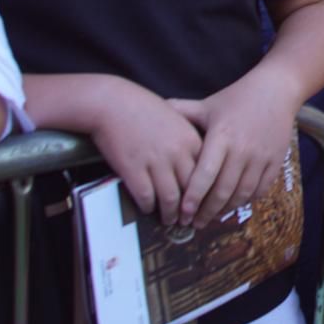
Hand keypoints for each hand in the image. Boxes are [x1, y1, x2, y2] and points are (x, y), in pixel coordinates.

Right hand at [89, 81, 203, 225]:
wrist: (114, 102)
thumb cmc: (144, 109)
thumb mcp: (177, 120)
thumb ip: (188, 141)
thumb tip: (196, 166)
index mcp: (192, 140)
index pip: (209, 175)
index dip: (207, 194)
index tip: (206, 204)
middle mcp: (178, 153)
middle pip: (193, 191)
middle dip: (192, 210)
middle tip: (190, 220)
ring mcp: (156, 162)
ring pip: (171, 199)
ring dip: (171, 215)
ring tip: (170, 220)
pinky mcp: (134, 169)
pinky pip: (146, 197)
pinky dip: (149, 207)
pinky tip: (148, 208)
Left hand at [168, 76, 298, 227]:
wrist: (276, 90)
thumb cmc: (237, 98)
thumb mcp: (208, 104)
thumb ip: (182, 110)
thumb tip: (155, 109)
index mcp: (222, 135)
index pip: (205, 174)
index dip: (193, 197)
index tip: (182, 213)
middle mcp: (243, 149)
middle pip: (223, 190)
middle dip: (206, 212)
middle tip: (192, 224)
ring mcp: (261, 157)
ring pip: (242, 194)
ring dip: (225, 210)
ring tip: (210, 217)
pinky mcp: (276, 162)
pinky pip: (260, 190)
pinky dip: (245, 201)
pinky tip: (233, 204)